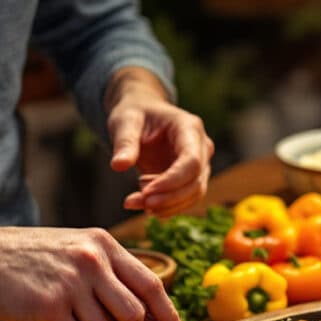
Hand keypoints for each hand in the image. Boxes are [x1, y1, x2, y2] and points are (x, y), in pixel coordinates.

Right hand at [0, 226, 182, 320]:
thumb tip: (148, 319)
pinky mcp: (49, 306)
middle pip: (135, 314)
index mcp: (105, 245)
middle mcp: (93, 261)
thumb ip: (113, 276)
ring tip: (73, 320)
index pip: (153, 285)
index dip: (169, 316)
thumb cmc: (33, 261)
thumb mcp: (79, 250)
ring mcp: (71, 283)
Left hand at [105, 68, 213, 217]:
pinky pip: (185, 198)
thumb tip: (118, 165)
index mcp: (190, 128)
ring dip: (166, 205)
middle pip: (196, 182)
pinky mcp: (191, 178)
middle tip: (136, 203)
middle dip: (168, 198)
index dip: (172, 181)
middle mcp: (202, 148)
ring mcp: (200, 165)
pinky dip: (166, 207)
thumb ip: (124, 142)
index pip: (191, 162)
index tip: (146, 192)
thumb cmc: (136, 114)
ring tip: (134, 202)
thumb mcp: (125, 122)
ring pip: (194, 194)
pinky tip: (142, 204)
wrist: (143, 115)